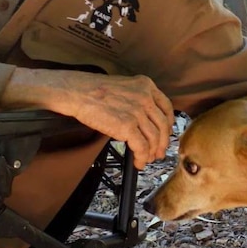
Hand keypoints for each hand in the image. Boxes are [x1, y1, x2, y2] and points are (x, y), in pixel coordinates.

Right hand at [2, 69, 174, 168]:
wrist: (78, 92)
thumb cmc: (94, 90)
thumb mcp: (124, 86)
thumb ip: (138, 98)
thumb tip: (144, 119)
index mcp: (146, 85)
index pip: (166, 107)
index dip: (168, 124)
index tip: (166, 133)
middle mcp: (146, 97)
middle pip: (162, 125)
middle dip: (162, 142)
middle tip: (158, 152)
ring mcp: (138, 112)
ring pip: (153, 138)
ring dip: (151, 152)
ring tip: (146, 159)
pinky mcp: (128, 126)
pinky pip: (141, 147)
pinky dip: (141, 157)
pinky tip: (138, 162)